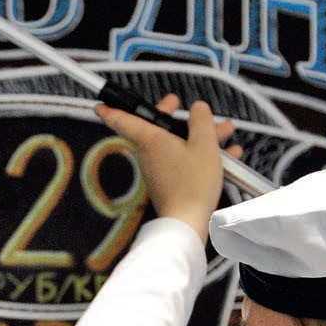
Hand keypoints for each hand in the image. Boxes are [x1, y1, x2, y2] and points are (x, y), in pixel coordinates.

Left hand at [94, 94, 241, 242]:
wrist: (187, 222)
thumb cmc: (192, 186)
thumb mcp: (204, 144)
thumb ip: (202, 121)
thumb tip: (199, 109)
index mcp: (151, 140)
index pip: (123, 121)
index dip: (111, 110)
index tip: (100, 105)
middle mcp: (149, 155)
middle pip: (155, 128)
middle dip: (170, 114)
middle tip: (175, 103)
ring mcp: (158, 171)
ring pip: (175, 145)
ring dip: (196, 137)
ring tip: (220, 131)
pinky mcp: (168, 185)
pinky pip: (182, 163)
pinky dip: (199, 156)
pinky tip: (224, 156)